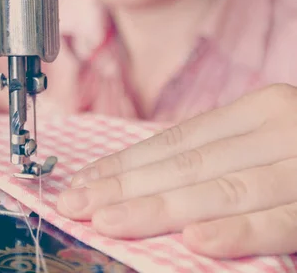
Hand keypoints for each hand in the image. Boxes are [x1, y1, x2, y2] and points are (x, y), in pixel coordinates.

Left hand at [57, 84, 296, 258]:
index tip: (83, 182)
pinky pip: (283, 215)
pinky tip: (196, 240)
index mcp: (257, 110)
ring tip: (108, 221)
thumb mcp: (270, 141)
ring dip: (159, 206)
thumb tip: (159, 182)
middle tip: (75, 204)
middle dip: (126, 186)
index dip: (125, 162)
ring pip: (221, 185)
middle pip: (186, 161)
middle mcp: (278, 123)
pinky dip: (240, 229)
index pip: (175, 140)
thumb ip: (225, 157)